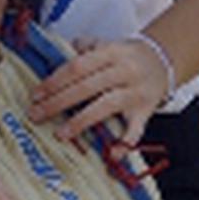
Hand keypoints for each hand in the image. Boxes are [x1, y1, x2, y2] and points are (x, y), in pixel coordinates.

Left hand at [27, 35, 169, 146]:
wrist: (162, 62)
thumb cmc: (126, 56)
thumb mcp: (107, 44)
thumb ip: (84, 48)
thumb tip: (59, 53)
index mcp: (112, 52)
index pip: (79, 66)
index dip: (56, 80)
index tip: (36, 94)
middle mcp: (125, 71)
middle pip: (87, 86)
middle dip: (58, 101)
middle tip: (36, 114)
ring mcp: (136, 92)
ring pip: (106, 106)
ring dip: (81, 121)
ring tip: (60, 134)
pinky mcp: (146, 112)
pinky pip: (136, 130)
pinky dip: (124, 143)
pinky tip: (110, 154)